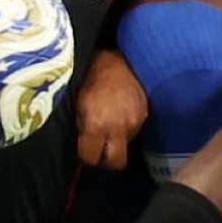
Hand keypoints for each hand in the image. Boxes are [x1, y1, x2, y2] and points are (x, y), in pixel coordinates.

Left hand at [77, 48, 147, 169]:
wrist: (119, 60)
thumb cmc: (92, 78)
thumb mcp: (78, 103)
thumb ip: (81, 126)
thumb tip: (82, 142)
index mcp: (96, 125)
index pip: (91, 157)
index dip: (86, 157)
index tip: (85, 151)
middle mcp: (117, 128)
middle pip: (115, 162)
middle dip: (106, 161)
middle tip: (100, 153)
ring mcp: (133, 123)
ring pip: (126, 147)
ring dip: (117, 143)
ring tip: (110, 127)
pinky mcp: (143, 117)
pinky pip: (134, 133)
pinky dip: (126, 130)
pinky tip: (119, 117)